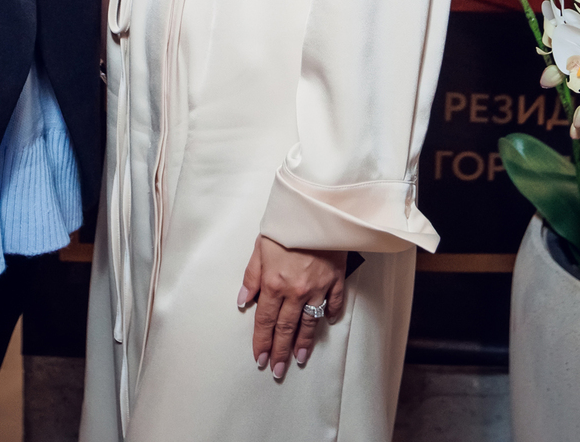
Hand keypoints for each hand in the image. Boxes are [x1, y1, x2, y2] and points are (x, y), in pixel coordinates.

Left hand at [238, 236, 345, 380]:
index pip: (265, 320)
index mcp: (274, 282)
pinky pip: (335, 303)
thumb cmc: (286, 224)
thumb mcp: (260, 247)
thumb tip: (243, 301)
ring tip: (300, 359)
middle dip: (280, 351)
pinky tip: (328, 324)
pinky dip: (331, 314)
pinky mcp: (337, 279)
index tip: (260, 358)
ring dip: (304, 343)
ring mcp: (319, 287)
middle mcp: (296, 290)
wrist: (317, 209)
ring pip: (310, 322)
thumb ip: (251, 276)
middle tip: (277, 370)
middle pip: (286, 328)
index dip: (261, 341)